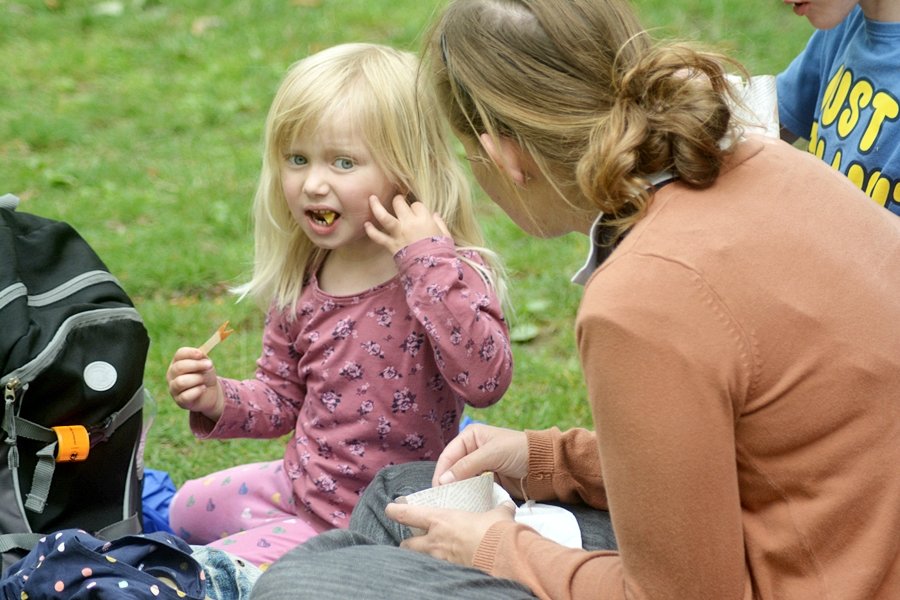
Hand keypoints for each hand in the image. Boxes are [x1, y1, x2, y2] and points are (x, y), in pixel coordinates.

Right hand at [166, 347, 224, 421]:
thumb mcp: (206, 364)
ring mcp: (173, 388)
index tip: (201, 355)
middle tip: (209, 365)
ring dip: (197, 379)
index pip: (180, 354)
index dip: (191, 353)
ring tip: (203, 380)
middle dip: (196, 365)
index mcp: (177, 362)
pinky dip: (197, 391)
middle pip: (179, 367)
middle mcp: (172, 374)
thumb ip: (203, 358)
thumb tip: (200, 353)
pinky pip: (186, 395)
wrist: (210, 392)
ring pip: (181, 382)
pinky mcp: (179, 401)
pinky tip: (203, 388)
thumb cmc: (205, 375)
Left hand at [364, 194, 451, 254]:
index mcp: (424, 219)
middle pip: (399, 204)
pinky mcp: (391, 245)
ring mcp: (398, 233)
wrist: (432, 270)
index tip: (418, 212)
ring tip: (371, 198)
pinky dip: (371, 231)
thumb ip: (440, 223)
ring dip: (376, 206)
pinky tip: (366, 224)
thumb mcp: (446, 235)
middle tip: (398, 201)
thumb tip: (435, 215)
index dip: (416, 207)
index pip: (416, 205)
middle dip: (398, 200)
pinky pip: (378, 237)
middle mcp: (409, 223)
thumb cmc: (441, 252)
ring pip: (384, 216)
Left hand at [385, 501, 515, 566]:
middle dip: (407, 544)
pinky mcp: (449, 575)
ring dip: (420, 559)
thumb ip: (500, 509)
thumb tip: (507, 506)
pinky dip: (436, 572)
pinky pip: (435, 573)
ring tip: (429, 557)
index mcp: (442, 520)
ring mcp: (440, 561)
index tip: (390, 509)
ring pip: (418, 561)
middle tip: (413, 541)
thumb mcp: (498, 515)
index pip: (408, 514)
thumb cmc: (497, 531)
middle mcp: (435, 541)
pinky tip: (444, 570)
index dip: (395, 511)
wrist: (505, 557)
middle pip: (406, 545)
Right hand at [433, 425, 529, 497]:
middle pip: (452, 469)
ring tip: (450, 504)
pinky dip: (468, 495)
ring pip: (461, 480)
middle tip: (442, 500)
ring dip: (456, 490)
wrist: (544, 464)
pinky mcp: (487, 479)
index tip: (437, 490)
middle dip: (447, 483)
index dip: (441, 472)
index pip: (448, 455)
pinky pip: (472, 487)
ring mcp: (479, 465)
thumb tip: (443, 480)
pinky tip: (464, 504)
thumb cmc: (518, 451)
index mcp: (470, 436)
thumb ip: (467, 465)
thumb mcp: (492, 454)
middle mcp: (471, 450)